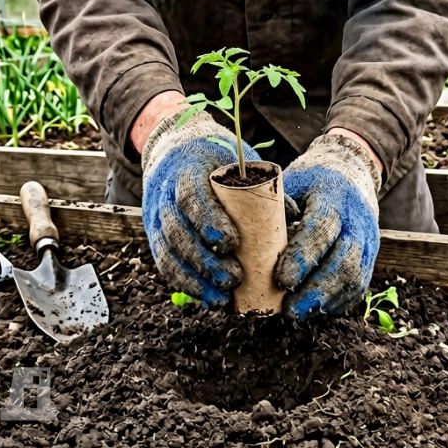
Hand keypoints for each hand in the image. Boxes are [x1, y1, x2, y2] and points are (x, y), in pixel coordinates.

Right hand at [141, 110, 257, 306]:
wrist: (174, 148)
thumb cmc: (214, 157)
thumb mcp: (238, 161)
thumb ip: (261, 186)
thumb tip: (293, 217)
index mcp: (186, 168)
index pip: (190, 195)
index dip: (208, 221)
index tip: (232, 243)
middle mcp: (164, 193)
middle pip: (177, 231)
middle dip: (204, 260)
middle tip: (233, 279)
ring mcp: (155, 216)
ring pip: (168, 252)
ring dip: (195, 279)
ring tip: (223, 298)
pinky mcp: (154, 235)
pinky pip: (165, 264)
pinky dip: (185, 284)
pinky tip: (208, 298)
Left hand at [276, 132, 380, 320]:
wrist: (352, 170)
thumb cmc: (311, 179)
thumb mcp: (290, 182)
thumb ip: (274, 211)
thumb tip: (247, 246)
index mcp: (333, 196)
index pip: (322, 229)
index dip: (302, 257)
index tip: (281, 281)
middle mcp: (357, 220)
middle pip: (344, 262)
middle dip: (316, 291)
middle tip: (289, 311)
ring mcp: (368, 240)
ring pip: (355, 278)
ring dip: (326, 302)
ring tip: (298, 314)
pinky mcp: (370, 256)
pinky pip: (359, 286)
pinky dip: (337, 302)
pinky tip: (315, 310)